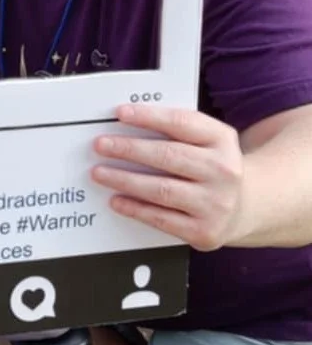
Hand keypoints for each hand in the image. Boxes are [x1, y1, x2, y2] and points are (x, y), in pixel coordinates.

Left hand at [92, 103, 243, 250]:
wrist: (245, 207)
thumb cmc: (213, 168)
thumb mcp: (209, 141)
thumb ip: (178, 130)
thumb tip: (129, 123)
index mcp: (222, 140)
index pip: (182, 123)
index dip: (149, 117)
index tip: (120, 113)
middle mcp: (223, 171)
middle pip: (168, 156)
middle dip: (129, 149)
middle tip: (101, 145)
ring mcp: (215, 203)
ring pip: (161, 189)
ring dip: (124, 180)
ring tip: (100, 172)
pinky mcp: (204, 231)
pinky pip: (161, 219)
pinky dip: (135, 209)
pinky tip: (116, 200)